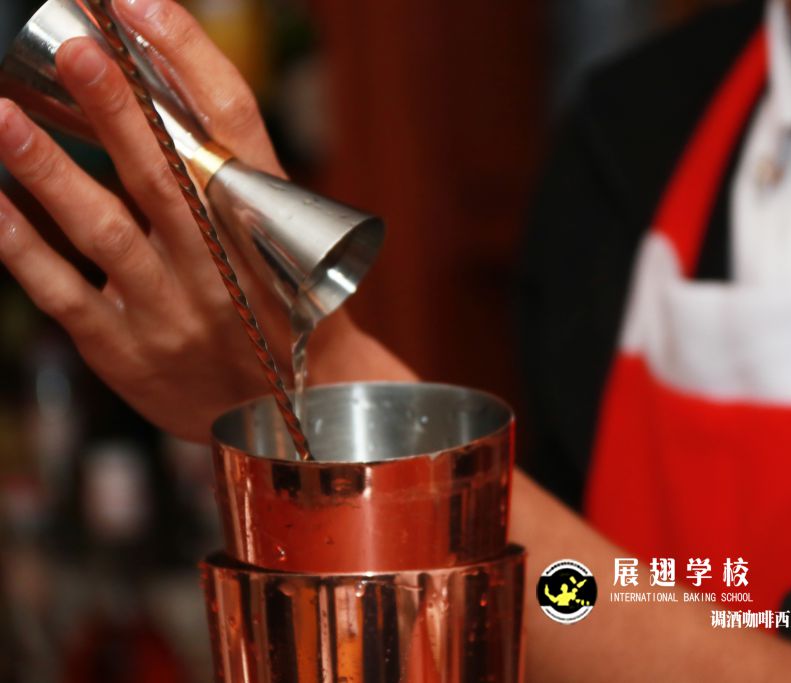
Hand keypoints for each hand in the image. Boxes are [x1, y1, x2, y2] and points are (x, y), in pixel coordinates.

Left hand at [0, 0, 403, 442]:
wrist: (299, 413)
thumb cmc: (288, 313)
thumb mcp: (290, 242)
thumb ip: (235, 177)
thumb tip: (168, 91)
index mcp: (271, 229)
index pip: (236, 132)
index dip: (191, 64)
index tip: (144, 8)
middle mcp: (222, 266)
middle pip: (164, 174)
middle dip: (118, 108)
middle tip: (79, 45)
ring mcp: (171, 310)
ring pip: (103, 230)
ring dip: (50, 170)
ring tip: (0, 114)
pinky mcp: (125, 348)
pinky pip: (63, 289)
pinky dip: (21, 243)